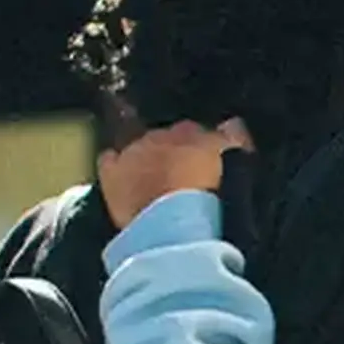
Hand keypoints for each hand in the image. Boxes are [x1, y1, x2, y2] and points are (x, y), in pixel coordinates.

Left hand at [97, 117, 248, 225]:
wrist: (173, 221)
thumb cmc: (210, 195)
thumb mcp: (233, 163)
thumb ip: (234, 139)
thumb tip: (234, 122)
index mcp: (191, 131)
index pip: (196, 131)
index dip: (200, 147)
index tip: (206, 163)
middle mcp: (160, 135)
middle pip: (165, 139)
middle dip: (172, 154)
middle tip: (182, 177)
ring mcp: (132, 152)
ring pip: (139, 148)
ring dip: (146, 161)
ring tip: (155, 183)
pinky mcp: (111, 173)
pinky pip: (109, 160)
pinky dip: (114, 164)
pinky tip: (119, 174)